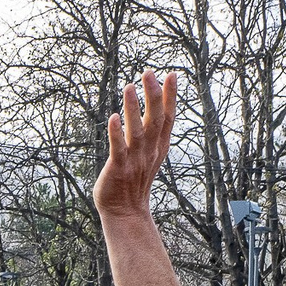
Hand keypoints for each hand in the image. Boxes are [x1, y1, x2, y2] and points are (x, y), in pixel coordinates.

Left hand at [93, 70, 178, 220]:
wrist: (125, 213)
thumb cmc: (134, 181)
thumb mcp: (149, 155)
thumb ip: (151, 134)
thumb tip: (156, 110)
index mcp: (158, 147)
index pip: (168, 118)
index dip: (170, 97)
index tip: (172, 74)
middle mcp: (149, 151)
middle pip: (155, 120)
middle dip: (154, 96)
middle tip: (149, 73)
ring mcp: (134, 160)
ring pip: (137, 131)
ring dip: (133, 109)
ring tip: (129, 86)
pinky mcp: (118, 169)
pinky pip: (118, 149)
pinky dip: (116, 133)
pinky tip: (113, 117)